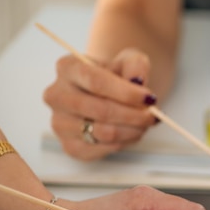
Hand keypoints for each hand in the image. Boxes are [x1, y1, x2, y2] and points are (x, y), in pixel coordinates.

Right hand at [43, 49, 158, 160]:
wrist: (110, 94)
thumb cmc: (118, 75)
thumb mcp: (130, 60)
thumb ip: (136, 65)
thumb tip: (137, 81)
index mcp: (68, 68)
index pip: (96, 81)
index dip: (125, 92)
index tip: (149, 98)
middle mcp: (56, 95)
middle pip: (100, 110)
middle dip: (133, 115)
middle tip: (152, 115)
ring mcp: (59, 123)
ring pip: (103, 132)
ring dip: (132, 130)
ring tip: (145, 123)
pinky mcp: (69, 146)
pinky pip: (101, 149)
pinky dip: (123, 142)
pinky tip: (132, 132)